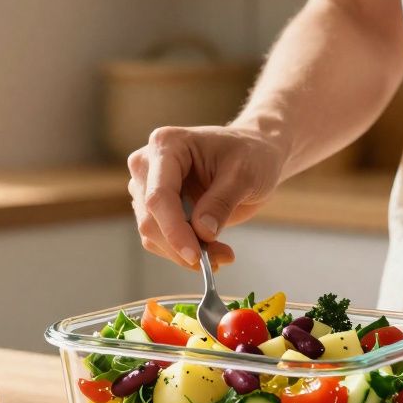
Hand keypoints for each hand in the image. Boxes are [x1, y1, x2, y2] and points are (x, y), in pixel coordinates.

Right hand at [127, 125, 287, 268]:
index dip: (174, 230)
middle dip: (183, 245)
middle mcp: (147, 165)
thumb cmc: (251, 155)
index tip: (195, 256)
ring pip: (152, 234)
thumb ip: (221, 202)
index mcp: (166, 145)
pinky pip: (161, 240)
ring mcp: (148, 187)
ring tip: (223, 253)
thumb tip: (202, 233)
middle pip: (150, 219)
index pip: (159, 195)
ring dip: (185, 253)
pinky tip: (212, 250)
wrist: (255, 156)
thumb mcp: (244, 174)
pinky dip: (184, 252)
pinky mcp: (156, 209)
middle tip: (222, 257)